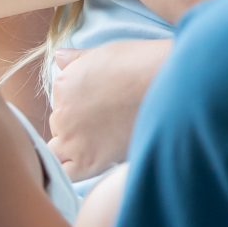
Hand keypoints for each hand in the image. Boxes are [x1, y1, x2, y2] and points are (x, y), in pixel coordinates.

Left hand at [46, 40, 168, 180]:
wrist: (168, 87)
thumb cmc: (142, 64)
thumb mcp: (105, 52)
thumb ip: (78, 59)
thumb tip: (59, 57)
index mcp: (64, 83)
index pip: (62, 101)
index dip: (80, 105)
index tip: (100, 106)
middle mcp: (62, 112)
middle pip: (61, 125)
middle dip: (78, 125)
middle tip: (107, 122)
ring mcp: (72, 138)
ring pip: (59, 149)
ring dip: (76, 147)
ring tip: (106, 140)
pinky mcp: (87, 161)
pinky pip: (67, 173)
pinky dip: (73, 171)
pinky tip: (94, 161)